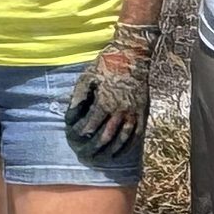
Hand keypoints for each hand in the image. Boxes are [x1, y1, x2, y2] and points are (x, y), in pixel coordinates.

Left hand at [65, 22, 157, 156]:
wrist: (134, 53)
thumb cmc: (106, 63)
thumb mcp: (87, 77)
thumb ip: (78, 98)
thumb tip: (70, 116)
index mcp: (105, 102)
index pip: (90, 126)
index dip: (80, 134)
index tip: (73, 137)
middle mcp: (120, 111)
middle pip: (105, 138)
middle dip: (93, 149)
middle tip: (84, 157)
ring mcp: (133, 113)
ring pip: (122, 139)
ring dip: (110, 152)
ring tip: (101, 159)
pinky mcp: (142, 111)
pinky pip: (137, 135)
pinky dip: (128, 146)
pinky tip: (120, 153)